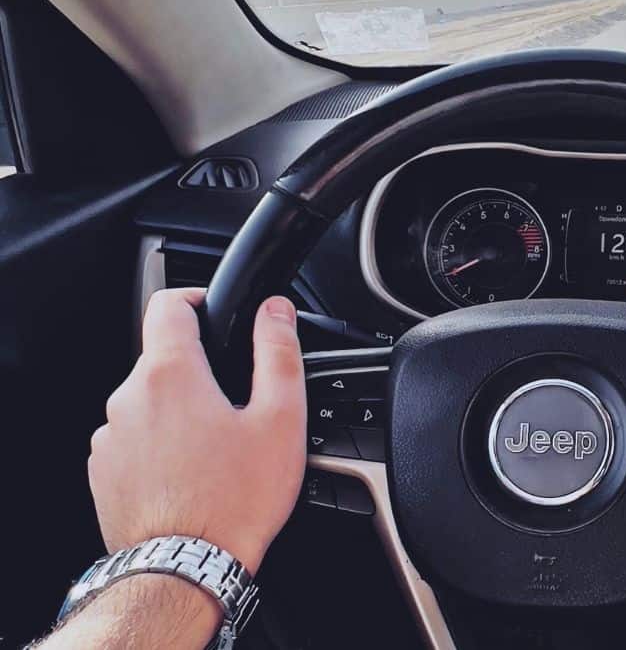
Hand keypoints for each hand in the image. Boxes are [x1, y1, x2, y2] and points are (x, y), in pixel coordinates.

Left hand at [90, 288, 306, 574]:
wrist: (186, 567)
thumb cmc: (234, 501)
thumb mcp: (281, 419)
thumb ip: (279, 353)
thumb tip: (276, 311)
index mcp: (171, 374)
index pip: (168, 304)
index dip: (195, 298)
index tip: (215, 311)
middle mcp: (129, 398)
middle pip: (164, 359)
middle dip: (201, 373)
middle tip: (240, 408)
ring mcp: (111, 437)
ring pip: (150, 403)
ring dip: (181, 413)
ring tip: (220, 451)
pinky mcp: (105, 471)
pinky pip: (136, 441)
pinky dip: (162, 447)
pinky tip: (195, 476)